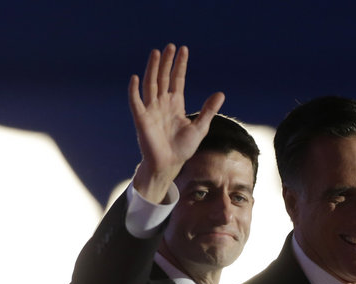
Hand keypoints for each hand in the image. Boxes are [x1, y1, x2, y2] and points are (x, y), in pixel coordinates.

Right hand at [128, 43, 224, 201]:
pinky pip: (136, 102)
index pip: (177, 80)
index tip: (183, 50)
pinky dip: (134, 90)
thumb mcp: (200, 127)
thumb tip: (221, 93)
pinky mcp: (141, 119)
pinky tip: (136, 77)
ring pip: (150, 84)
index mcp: (175, 104)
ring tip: (156, 53)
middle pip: (163, 77)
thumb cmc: (183, 148)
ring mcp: (151, 110)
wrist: (170, 164)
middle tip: (170, 46)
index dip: (180, 66)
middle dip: (166, 62)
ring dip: (152, 68)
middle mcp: (162, 103)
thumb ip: (208, 110)